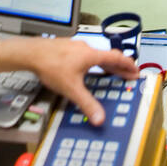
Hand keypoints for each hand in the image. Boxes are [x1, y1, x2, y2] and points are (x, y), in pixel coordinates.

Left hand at [0, 37, 137, 125]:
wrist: (31, 53)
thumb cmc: (51, 66)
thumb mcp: (71, 88)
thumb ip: (87, 104)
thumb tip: (100, 118)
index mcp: (91, 55)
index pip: (116, 58)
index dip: (128, 65)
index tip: (135, 71)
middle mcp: (85, 49)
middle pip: (108, 57)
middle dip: (119, 67)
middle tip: (128, 74)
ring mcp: (75, 47)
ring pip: (96, 56)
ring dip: (106, 64)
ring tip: (111, 72)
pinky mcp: (66, 48)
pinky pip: (86, 55)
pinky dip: (93, 62)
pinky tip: (87, 69)